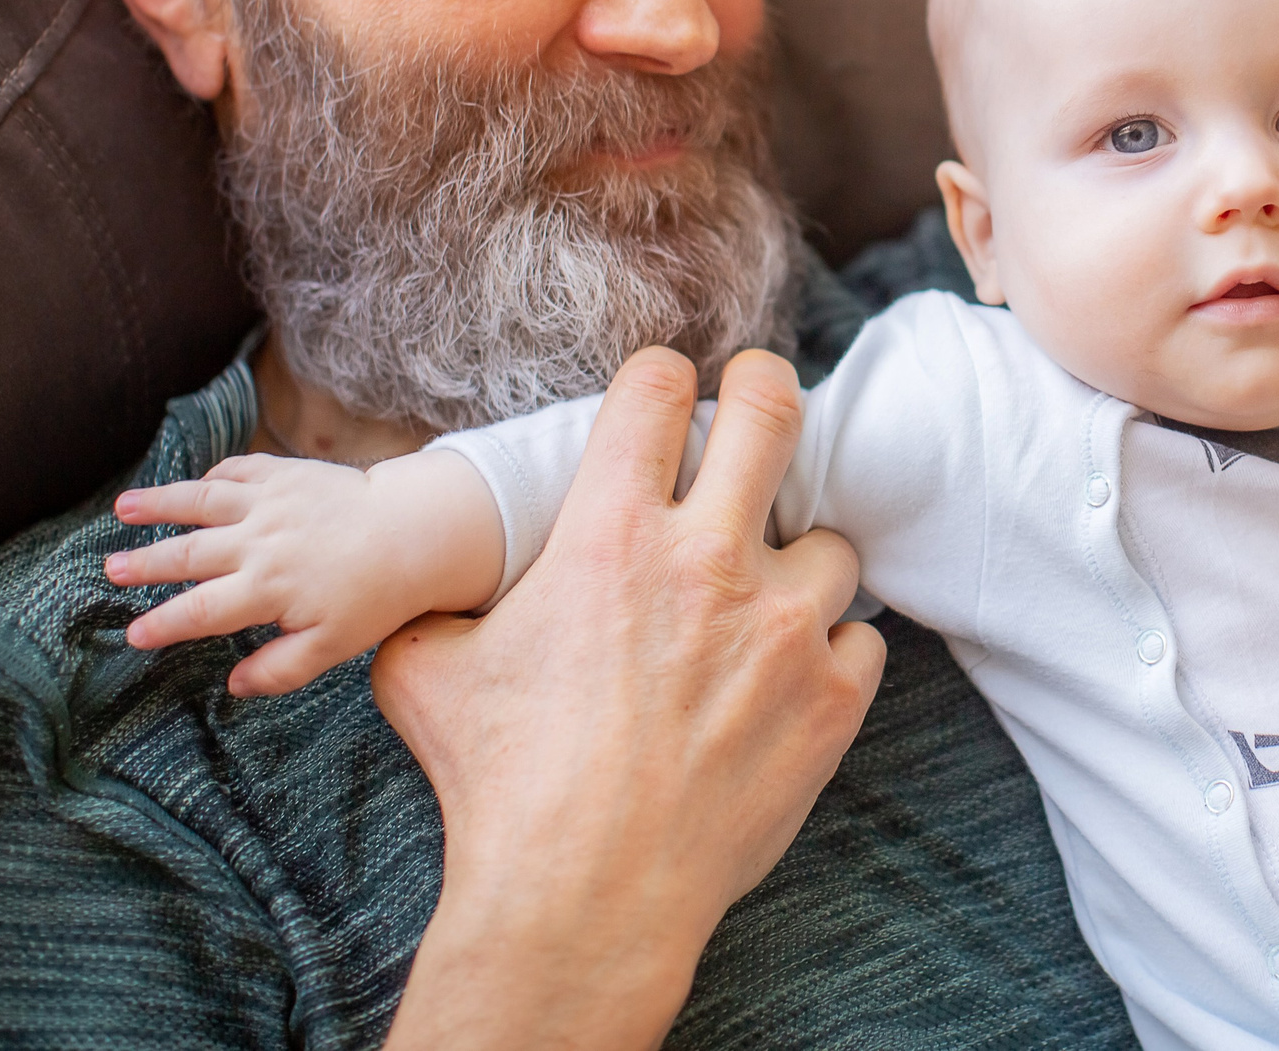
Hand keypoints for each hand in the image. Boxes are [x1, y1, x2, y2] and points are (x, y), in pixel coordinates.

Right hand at [108, 449, 504, 695]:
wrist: (415, 531)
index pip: (200, 611)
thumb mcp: (334, 646)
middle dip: (146, 563)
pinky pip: (239, 471)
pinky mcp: (287, 473)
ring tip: (122, 507)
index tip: (133, 633)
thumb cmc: (377, 595)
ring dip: (159, 503)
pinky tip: (194, 484)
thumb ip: (281, 668)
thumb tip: (234, 685)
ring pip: (201, 501)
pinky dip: (213, 476)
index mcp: (266, 589)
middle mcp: (259, 542)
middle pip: (189, 554)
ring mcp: (271, 502)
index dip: (162, 623)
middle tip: (111, 569)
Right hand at [374, 347, 885, 1050]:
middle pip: (773, 412)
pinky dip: (830, 653)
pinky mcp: (832, 696)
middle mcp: (707, 561)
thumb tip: (419, 584)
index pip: (657, 388)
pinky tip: (789, 679)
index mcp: (609, 533)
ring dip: (798, 561)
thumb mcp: (429, 671)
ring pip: (831, 541)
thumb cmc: (500, 787)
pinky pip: (860, 639)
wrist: (582, 899)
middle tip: (760, 397)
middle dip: (767, 389)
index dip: (661, 379)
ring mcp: (782, 627)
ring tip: (764, 598)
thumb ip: (441, 605)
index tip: (665, 393)